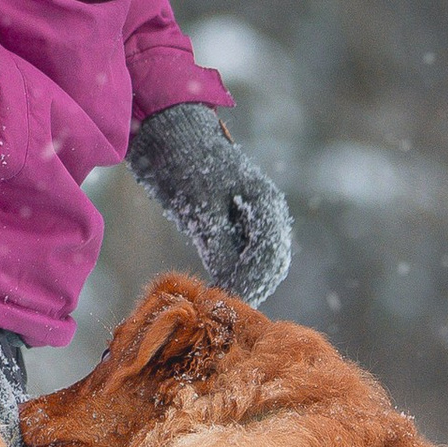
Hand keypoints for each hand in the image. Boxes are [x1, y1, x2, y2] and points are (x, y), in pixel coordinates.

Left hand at [125, 100, 292, 302]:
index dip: (250, 280)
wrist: (175, 139)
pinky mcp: (242, 227)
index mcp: (265, 202)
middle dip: (252, 286)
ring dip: (247, 283)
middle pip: (272, 264)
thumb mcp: (201, 207)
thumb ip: (218, 245)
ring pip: (264, 266)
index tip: (228, 299)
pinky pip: (249, 259)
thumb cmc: (188, 164)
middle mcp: (270, 213)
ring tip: (222, 301)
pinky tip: (221, 285)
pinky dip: (239, 274)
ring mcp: (258, 221)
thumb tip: (228, 287)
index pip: (269, 254)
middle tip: (224, 307)